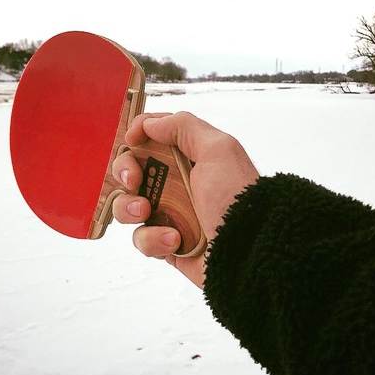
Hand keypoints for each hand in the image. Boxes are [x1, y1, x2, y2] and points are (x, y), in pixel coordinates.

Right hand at [112, 112, 258, 287]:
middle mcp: (175, 182)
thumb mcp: (219, 149)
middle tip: (134, 180)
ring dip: (129, 207)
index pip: (152, 136)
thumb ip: (184, 127)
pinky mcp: (165, 243)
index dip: (137, 134)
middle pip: (130, 168)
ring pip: (127, 204)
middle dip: (124, 171)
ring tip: (146, 212)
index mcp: (188, 157)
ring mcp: (168, 213)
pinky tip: (174, 240)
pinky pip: (141, 238)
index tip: (132, 139)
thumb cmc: (238, 198)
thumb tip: (150, 123)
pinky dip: (153, 239)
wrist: (250, 251)